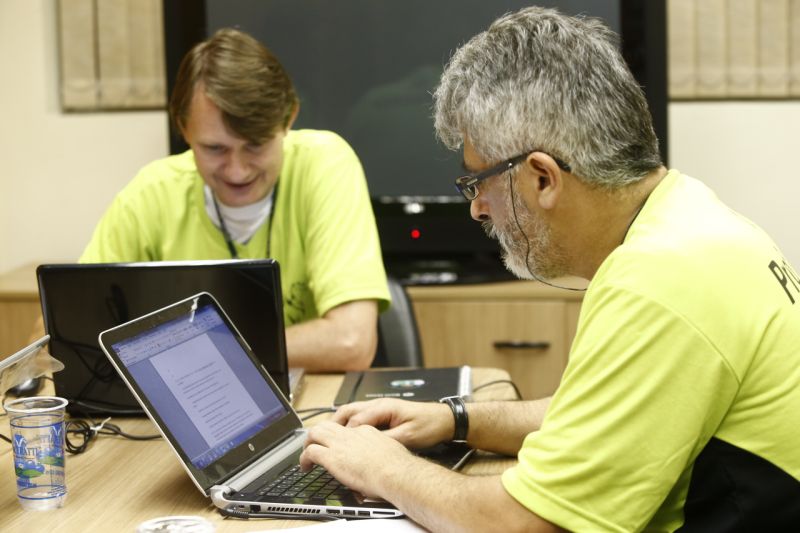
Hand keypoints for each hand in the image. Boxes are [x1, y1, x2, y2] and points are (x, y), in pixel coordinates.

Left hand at [300, 420, 412, 498]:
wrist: (395, 472)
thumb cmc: (397, 468)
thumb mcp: (389, 452)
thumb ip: (379, 454)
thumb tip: (378, 464)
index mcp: (366, 431)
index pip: (346, 429)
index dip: (337, 436)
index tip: (336, 445)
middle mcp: (351, 434)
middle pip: (327, 425)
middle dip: (318, 434)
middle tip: (314, 445)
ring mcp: (340, 444)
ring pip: (315, 433)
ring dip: (308, 443)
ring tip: (306, 455)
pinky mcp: (332, 457)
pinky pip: (310, 452)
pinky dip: (304, 459)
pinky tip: (305, 467)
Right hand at [331, 398, 453, 449]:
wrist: (444, 419)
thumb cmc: (429, 426)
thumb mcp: (408, 437)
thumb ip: (387, 440)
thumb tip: (367, 446)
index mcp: (383, 408)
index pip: (355, 419)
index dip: (342, 433)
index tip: (330, 444)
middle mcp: (379, 405)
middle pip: (348, 411)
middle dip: (332, 424)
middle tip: (318, 438)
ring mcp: (380, 408)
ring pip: (351, 412)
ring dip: (338, 423)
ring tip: (326, 436)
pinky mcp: (383, 414)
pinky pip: (359, 417)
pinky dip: (348, 424)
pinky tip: (345, 435)